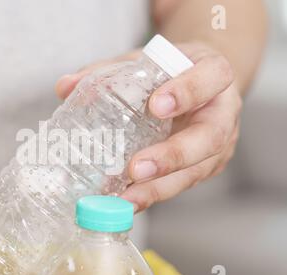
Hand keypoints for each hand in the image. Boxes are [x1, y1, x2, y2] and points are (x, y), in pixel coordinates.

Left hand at [55, 42, 241, 211]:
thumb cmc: (174, 72)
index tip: (156, 105)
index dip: (187, 92)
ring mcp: (216, 145)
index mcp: (214, 74)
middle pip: (208, 139)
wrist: (202, 85)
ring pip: (195, 171)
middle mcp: (222, 113)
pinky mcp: (203, 167)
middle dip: (171, 156)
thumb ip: (109, 70)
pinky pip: (180, 184)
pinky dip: (152, 194)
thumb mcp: (147, 60)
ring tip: (125, 199)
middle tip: (136, 169)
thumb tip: (64, 86)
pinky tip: (126, 202)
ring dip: (158, 188)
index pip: (210, 78)